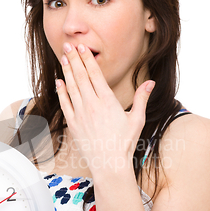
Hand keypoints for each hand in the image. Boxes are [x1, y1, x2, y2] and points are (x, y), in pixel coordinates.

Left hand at [55, 43, 154, 175]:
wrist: (109, 165)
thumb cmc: (124, 143)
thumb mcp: (137, 120)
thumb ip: (141, 99)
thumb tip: (150, 83)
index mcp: (108, 102)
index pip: (95, 75)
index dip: (88, 59)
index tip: (82, 48)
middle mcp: (92, 105)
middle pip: (81, 77)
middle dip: (74, 60)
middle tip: (68, 45)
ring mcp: (81, 115)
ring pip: (71, 88)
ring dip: (67, 71)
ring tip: (63, 57)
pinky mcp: (73, 125)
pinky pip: (65, 104)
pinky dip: (61, 92)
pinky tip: (59, 81)